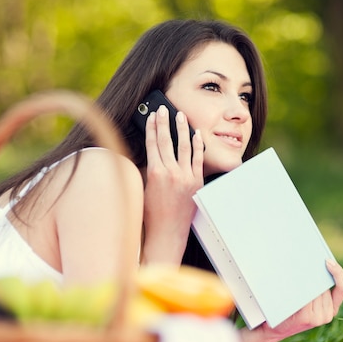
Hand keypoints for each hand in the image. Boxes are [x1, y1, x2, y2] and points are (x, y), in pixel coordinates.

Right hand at [140, 105, 203, 264]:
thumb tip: (150, 153)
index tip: (152, 116)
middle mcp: (171, 172)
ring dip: (182, 129)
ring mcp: (186, 177)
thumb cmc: (152, 213)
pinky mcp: (197, 182)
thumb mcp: (143, 188)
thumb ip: (148, 169)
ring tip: (181, 115)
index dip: (152, 128)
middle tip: (163, 109)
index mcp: (154, 173)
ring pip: (184, 147)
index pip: (153, 144)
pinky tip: (197, 134)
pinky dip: (198, 145)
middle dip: (164, 123)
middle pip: (167, 141)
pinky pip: (198, 159)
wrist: (167, 232)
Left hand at [239, 259, 342, 341]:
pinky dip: (300, 288)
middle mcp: (327, 314)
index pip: (342, 288)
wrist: (274, 328)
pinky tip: (293, 282)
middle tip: (303, 262)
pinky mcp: (305, 318)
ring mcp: (317, 317)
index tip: (328, 262)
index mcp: (332, 309)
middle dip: (314, 274)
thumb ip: (315, 289)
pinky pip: (306, 296)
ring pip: (315, 290)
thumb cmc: (290, 310)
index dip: (339, 273)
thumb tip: (312, 265)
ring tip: (294, 272)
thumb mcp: (307, 300)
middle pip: (324, 286)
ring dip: (305, 280)